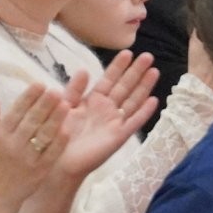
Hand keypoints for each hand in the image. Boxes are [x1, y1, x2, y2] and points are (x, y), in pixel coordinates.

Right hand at [0, 83, 72, 211]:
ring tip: (66, 104)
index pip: (16, 111)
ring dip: (55, 119)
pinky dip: (59, 141)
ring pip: (43, 135)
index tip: (40, 84)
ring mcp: (27, 159)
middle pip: (31, 121)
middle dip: (44, 104)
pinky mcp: (39, 171)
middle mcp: (12, 145)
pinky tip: (68, 128)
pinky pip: (51, 154)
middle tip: (56, 90)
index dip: (29, 97)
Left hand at [56, 54, 160, 178]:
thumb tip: (83, 69)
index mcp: (93, 100)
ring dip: (144, 87)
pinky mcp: (119, 137)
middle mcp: (107, 109)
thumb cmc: (57, 134)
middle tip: (148, 55)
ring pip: (133, 101)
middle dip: (136, 71)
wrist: (58, 161)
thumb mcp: (63, 106)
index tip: (128, 52)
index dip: (118, 66)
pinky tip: (154, 100)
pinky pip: (134, 123)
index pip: (109, 79)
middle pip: (125, 87)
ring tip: (154, 71)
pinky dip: (144, 112)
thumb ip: (74, 89)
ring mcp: (115, 123)